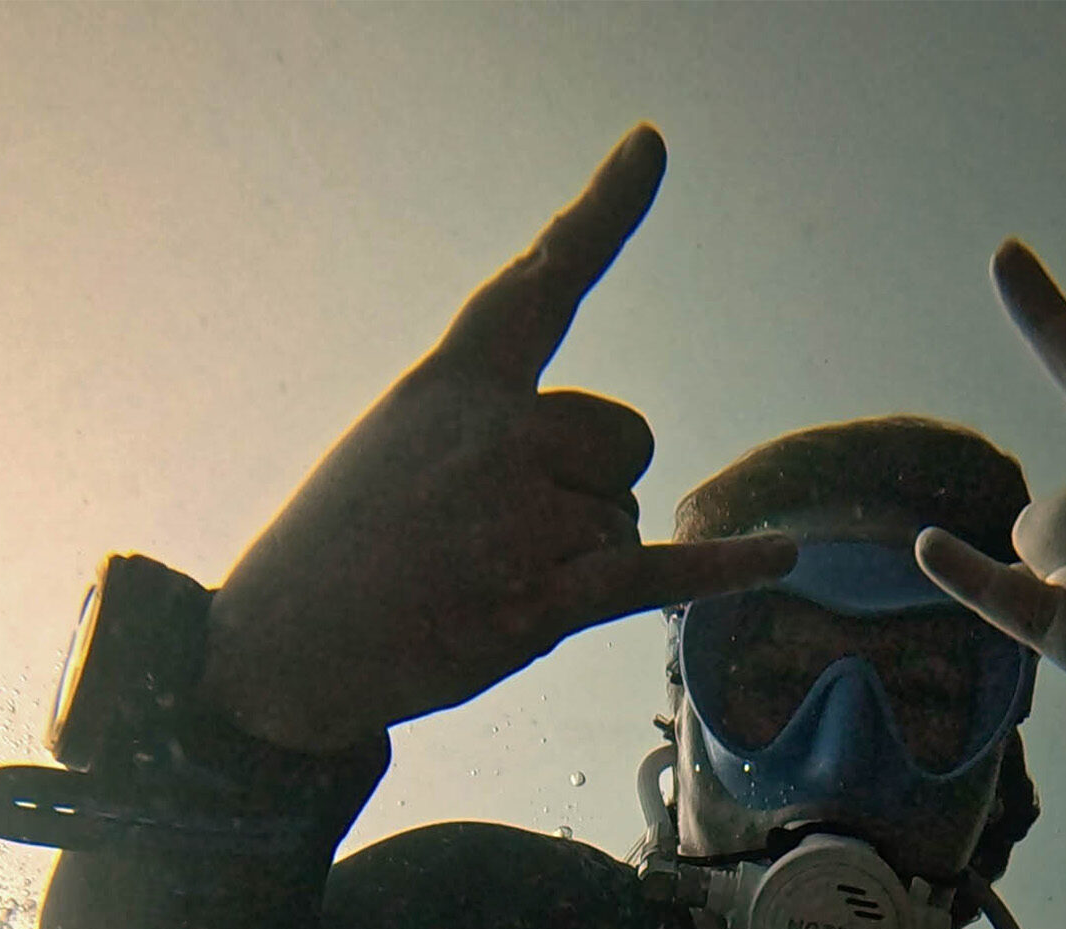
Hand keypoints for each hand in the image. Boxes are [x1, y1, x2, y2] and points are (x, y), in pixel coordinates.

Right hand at [201, 125, 797, 752]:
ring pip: (623, 520)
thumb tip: (607, 467)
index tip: (650, 146)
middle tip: (500, 537)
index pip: (540, 282)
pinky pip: (651, 573)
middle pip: (624, 439)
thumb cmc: (344, 549)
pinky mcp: (539, 600)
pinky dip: (719, 570)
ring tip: (490, 584)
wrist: (282, 646)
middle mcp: (496, 434)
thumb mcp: (400, 442)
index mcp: (457, 381)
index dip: (600, 211)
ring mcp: (519, 517)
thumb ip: (490, 424)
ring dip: (579, 563)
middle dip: (592, 489)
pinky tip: (783, 555)